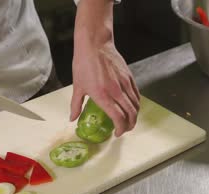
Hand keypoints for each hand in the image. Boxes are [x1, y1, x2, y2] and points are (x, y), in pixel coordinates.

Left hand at [71, 0, 139, 136]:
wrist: (94, 44)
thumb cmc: (84, 64)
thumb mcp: (77, 86)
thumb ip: (75, 105)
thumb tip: (72, 118)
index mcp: (103, 96)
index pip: (118, 118)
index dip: (120, 129)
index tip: (117, 133)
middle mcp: (116, 91)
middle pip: (131, 114)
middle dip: (129, 125)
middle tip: (124, 130)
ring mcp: (125, 84)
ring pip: (136, 105)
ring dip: (134, 116)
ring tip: (129, 120)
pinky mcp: (129, 77)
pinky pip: (136, 95)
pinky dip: (136, 104)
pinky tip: (131, 106)